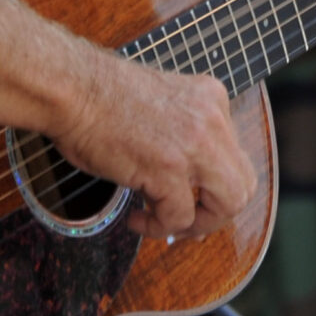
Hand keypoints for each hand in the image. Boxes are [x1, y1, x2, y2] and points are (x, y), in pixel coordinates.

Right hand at [53, 54, 255, 239]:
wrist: (72, 88)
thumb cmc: (99, 96)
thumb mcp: (163, 104)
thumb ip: (184, 132)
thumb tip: (186, 180)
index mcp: (212, 98)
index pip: (234, 154)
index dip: (214, 185)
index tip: (192, 198)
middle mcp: (212, 119)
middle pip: (243, 183)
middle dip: (216, 211)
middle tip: (186, 221)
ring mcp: (195, 144)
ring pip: (228, 204)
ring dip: (198, 225)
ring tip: (164, 223)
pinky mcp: (169, 168)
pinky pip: (179, 217)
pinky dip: (158, 228)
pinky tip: (137, 220)